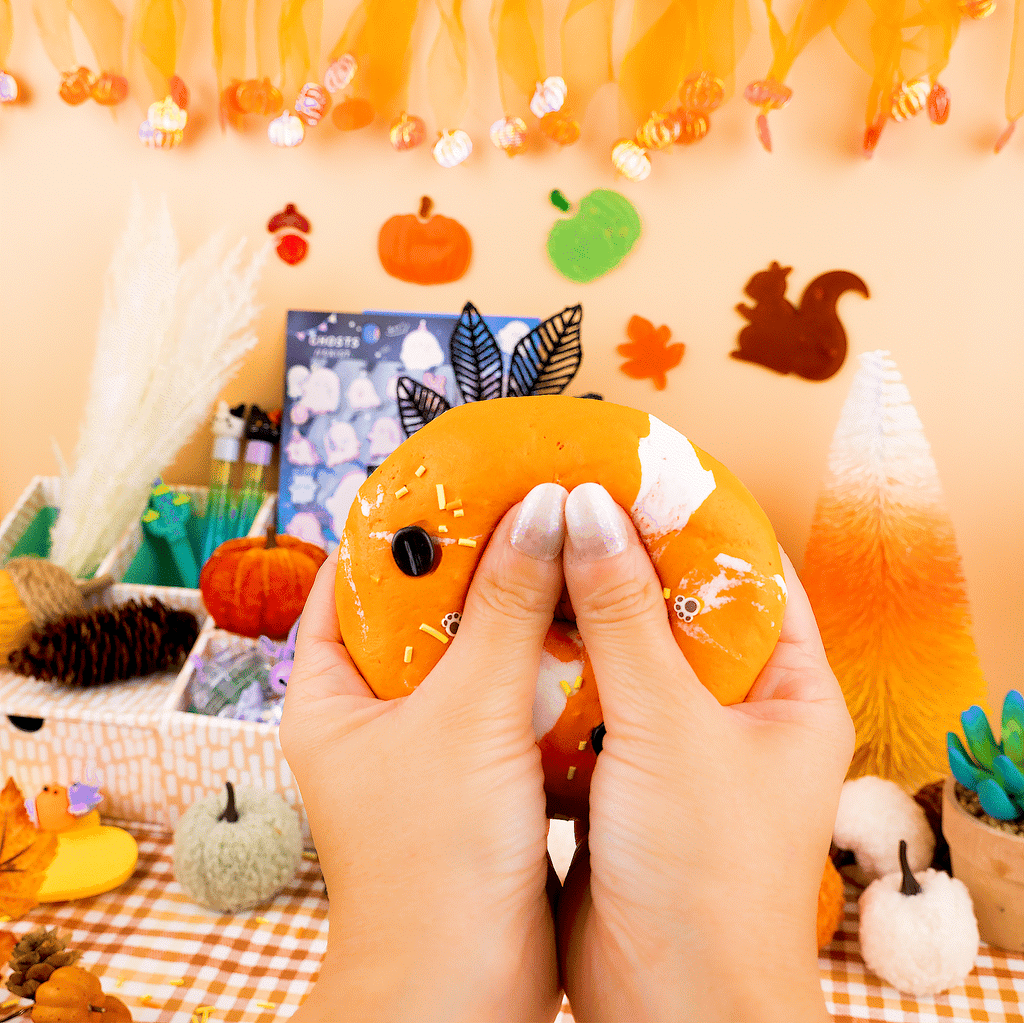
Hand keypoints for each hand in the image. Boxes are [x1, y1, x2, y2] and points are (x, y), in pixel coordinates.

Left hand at [280, 483, 569, 1022]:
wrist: (465, 996)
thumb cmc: (433, 865)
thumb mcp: (470, 714)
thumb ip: (508, 608)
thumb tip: (546, 511)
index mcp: (333, 694)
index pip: (350, 578)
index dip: (399, 523)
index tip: (455, 476)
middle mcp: (374, 716)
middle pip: (421, 610)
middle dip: (475, 561)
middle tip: (530, 505)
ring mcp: (427, 748)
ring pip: (473, 654)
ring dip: (517, 611)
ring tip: (566, 551)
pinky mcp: (478, 777)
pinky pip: (509, 697)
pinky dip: (544, 664)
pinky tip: (589, 628)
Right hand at [556, 483, 853, 1022]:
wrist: (668, 1009)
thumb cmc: (706, 875)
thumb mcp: (670, 727)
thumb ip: (625, 617)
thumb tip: (587, 511)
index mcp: (787, 691)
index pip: (751, 573)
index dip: (695, 516)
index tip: (631, 467)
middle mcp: (736, 711)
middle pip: (677, 608)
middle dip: (620, 559)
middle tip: (559, 502)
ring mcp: (676, 743)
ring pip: (624, 654)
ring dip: (578, 613)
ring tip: (523, 552)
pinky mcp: (623, 775)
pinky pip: (587, 702)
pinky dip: (551, 670)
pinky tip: (506, 631)